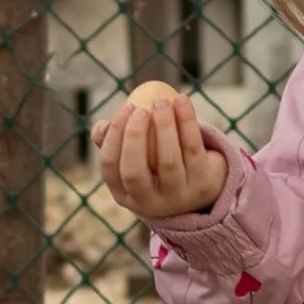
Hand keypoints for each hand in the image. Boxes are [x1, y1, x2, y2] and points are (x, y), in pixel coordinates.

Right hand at [93, 92, 226, 219]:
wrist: (202, 184)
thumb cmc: (157, 164)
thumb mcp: (135, 158)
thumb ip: (116, 141)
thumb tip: (101, 127)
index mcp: (125, 195)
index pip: (110, 167)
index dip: (113, 136)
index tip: (126, 108)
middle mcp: (149, 203)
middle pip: (134, 172)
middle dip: (134, 137)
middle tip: (140, 109)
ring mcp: (178, 197)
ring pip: (168, 162)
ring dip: (164, 127)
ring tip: (162, 102)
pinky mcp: (203, 186)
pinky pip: (193, 150)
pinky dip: (187, 122)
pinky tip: (182, 100)